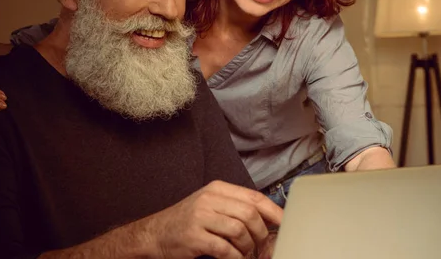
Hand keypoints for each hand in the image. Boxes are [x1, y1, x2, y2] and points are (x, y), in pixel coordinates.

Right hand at [141, 180, 282, 258]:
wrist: (155, 234)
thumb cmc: (188, 221)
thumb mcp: (211, 205)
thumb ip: (235, 207)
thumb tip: (269, 219)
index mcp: (217, 188)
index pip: (253, 197)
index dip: (273, 211)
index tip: (285, 223)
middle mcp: (209, 199)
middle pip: (250, 214)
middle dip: (261, 234)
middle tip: (261, 246)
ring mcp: (200, 217)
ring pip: (240, 231)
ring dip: (248, 247)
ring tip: (245, 253)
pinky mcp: (194, 237)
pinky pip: (225, 248)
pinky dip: (235, 257)